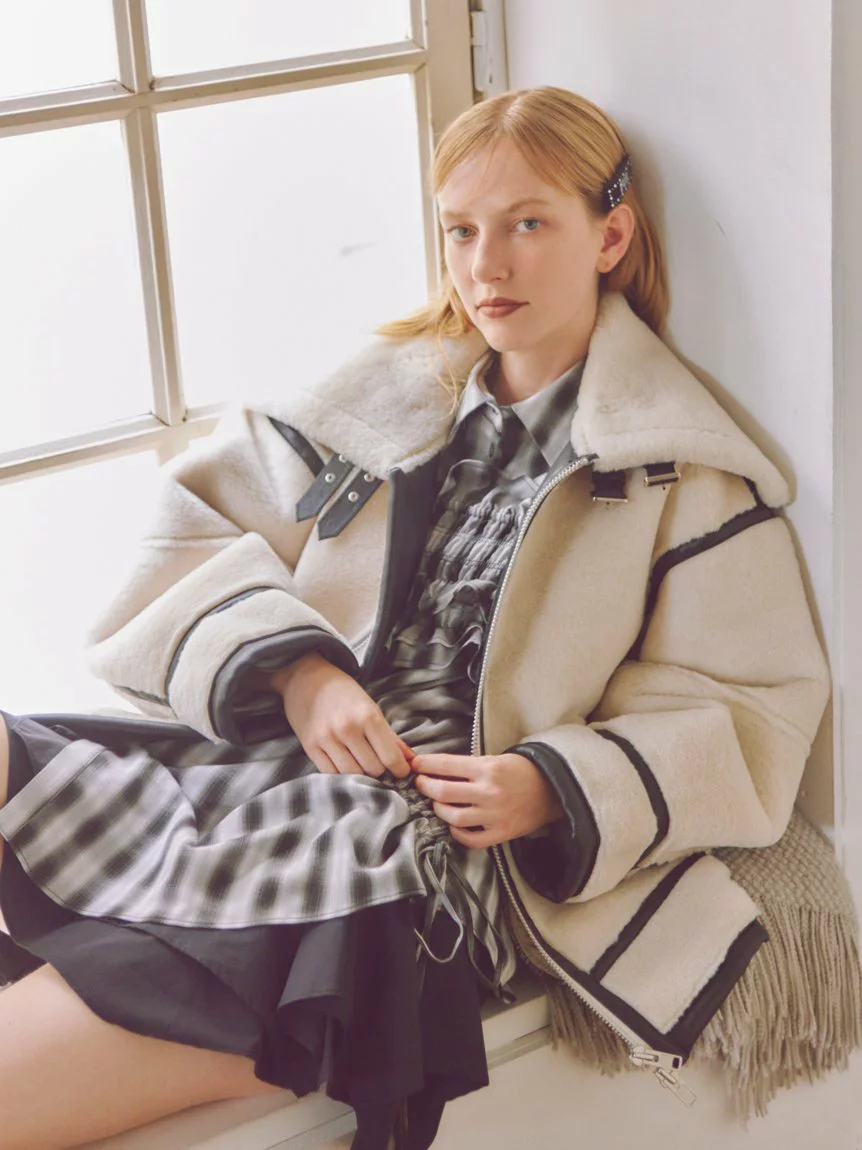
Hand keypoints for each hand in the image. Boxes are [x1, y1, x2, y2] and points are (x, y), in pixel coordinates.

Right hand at [272, 653, 413, 778]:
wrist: (306, 679)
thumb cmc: (343, 693)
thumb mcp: (371, 707)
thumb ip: (391, 736)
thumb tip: (412, 759)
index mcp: (367, 716)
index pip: (390, 756)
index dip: (399, 769)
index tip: (401, 771)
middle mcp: (347, 729)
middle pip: (372, 769)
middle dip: (380, 770)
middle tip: (378, 763)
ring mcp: (327, 739)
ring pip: (352, 774)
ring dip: (360, 774)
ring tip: (361, 763)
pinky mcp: (310, 747)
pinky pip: (330, 773)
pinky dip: (340, 774)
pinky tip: (345, 763)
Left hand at [410, 752, 563, 848]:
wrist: (552, 789)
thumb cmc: (521, 771)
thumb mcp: (495, 759)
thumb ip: (468, 766)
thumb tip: (436, 769)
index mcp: (487, 768)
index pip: (445, 765)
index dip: (425, 765)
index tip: (415, 765)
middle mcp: (489, 792)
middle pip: (443, 792)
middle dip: (425, 786)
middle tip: (420, 784)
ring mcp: (494, 815)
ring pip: (453, 817)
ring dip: (438, 810)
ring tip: (437, 803)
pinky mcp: (501, 833)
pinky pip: (470, 839)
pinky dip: (457, 832)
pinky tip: (455, 824)